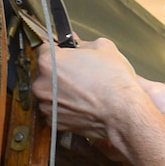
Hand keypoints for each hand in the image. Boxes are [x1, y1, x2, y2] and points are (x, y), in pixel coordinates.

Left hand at [30, 38, 154, 144]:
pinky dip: (65, 107)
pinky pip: (55, 109)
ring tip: (83, 89)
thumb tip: (78, 44)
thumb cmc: (114, 83)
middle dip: (60, 72)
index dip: (59, 50)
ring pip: (50, 93)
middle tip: (80, 73)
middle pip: (46, 72)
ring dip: (61, 91)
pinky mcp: (54, 121)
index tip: (67, 54)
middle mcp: (42, 85)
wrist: (122, 112)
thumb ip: (83, 43)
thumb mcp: (102, 47)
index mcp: (49, 62)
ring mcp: (47, 105)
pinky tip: (82, 102)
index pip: (45, 49)